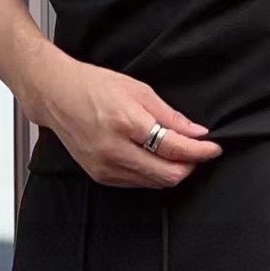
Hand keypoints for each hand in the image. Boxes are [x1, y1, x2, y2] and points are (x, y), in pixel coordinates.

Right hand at [24, 50, 221, 187]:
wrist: (57, 97)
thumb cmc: (94, 86)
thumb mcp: (137, 90)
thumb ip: (169, 115)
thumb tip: (196, 132)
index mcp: (126, 123)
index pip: (172, 147)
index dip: (198, 151)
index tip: (212, 149)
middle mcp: (115, 150)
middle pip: (166, 174)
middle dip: (188, 166)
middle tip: (198, 154)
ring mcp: (106, 168)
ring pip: (153, 183)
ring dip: (171, 171)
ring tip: (178, 155)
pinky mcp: (101, 177)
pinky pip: (137, 183)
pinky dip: (152, 174)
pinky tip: (155, 160)